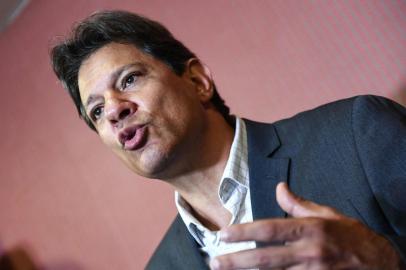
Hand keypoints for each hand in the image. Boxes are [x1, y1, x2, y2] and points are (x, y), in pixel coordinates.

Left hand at [210, 182, 401, 269]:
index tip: (223, 234)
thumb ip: (299, 203)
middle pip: (266, 258)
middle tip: (216, 262)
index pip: (270, 229)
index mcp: (310, 229)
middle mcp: (310, 252)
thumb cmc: (351, 236)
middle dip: (237, 261)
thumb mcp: (327, 214)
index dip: (244, 232)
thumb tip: (279, 187)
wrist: (382, 263)